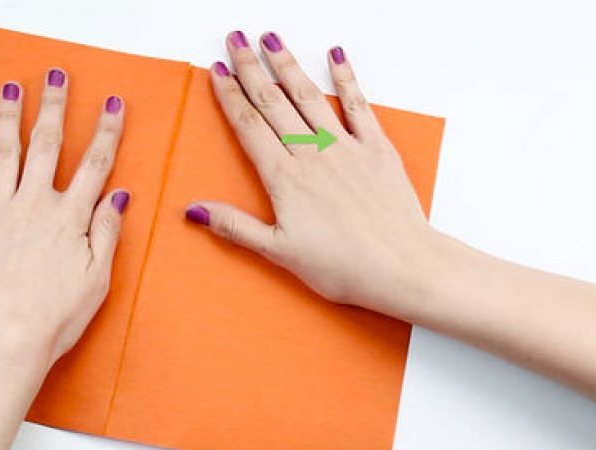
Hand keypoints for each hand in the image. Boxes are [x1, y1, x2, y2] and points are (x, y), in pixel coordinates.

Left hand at [0, 69, 127, 367]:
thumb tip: (119, 196)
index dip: (107, 132)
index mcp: (69, 218)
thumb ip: (107, 233)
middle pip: (48, 146)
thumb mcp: (97, 280)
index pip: (95, 165)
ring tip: (10, 89)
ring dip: (8, 117)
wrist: (0, 340)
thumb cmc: (52, 319)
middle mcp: (33, 205)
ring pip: (4, 153)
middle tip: (57, 76)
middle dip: (55, 107)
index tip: (113, 105)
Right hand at [185, 32, 441, 317]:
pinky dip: (346, 78)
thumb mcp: (279, 251)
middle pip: (273, 102)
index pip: (249, 126)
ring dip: (288, 65)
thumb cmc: (343, 266)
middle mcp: (312, 154)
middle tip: (236, 39)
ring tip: (271, 39)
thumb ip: (235, 226)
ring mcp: (346, 147)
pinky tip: (336, 56)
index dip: (231, 96)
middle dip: (252, 68)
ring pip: (309, 96)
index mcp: (285, 178)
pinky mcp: (377, 149)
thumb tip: (194, 209)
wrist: (401, 266)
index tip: (218, 70)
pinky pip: (358, 105)